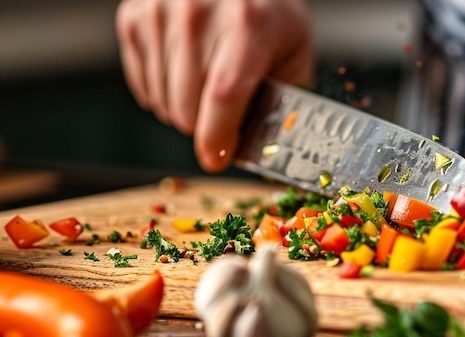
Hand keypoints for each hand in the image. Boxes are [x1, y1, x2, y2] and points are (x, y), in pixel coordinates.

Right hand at [116, 0, 312, 170]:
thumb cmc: (270, 14)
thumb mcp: (294, 50)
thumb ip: (282, 100)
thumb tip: (254, 149)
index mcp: (247, 25)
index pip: (224, 94)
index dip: (217, 136)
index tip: (217, 158)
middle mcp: (197, 15)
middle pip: (187, 107)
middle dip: (208, 125)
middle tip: (227, 112)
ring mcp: (159, 14)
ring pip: (162, 102)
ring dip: (185, 110)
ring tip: (208, 84)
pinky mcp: (134, 18)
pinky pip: (143, 85)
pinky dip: (164, 92)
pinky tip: (186, 71)